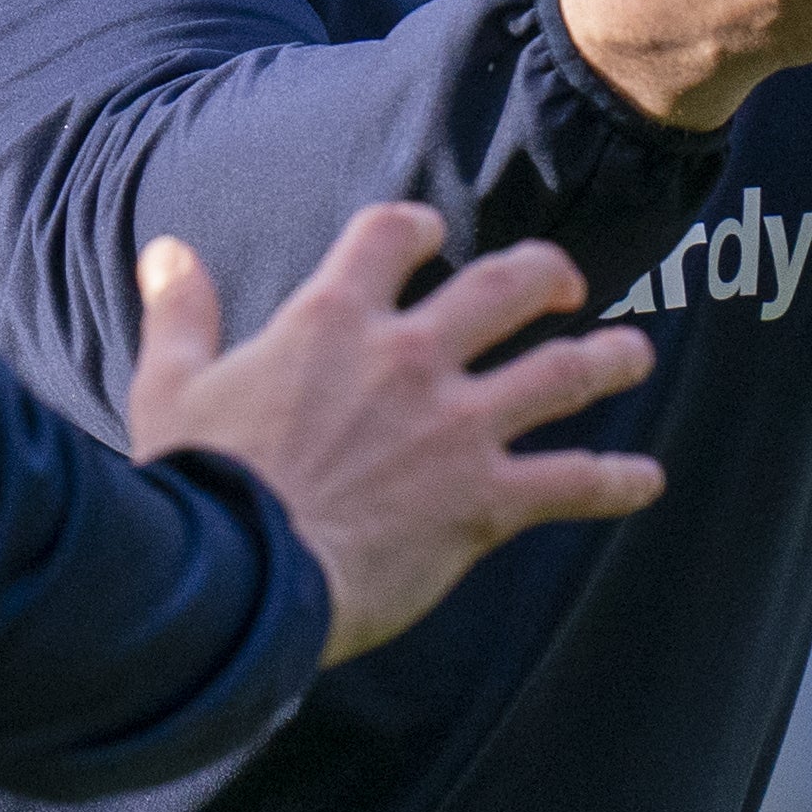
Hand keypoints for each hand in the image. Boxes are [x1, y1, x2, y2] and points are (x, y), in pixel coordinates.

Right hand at [125, 202, 662, 666]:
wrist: (241, 583)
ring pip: (562, 372)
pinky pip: (572, 483)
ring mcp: (457, 427)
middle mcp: (410, 356)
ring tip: (634, 355)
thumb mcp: (173, 386)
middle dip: (547, 275)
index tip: (430, 237)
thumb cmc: (198, 486)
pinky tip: (646, 480)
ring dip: (609, 358)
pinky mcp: (483, 502)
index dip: (417, 227)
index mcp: (334, 318)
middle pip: (507, 284)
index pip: (394, 233)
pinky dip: (616, 481)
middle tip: (566, 283)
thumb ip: (180, 311)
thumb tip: (166, 247)